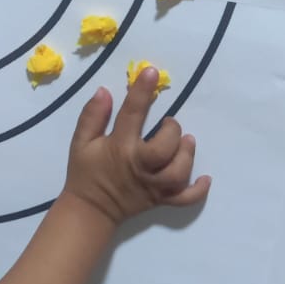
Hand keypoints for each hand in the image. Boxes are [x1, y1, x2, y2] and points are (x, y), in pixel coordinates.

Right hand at [64, 72, 210, 224]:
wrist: (90, 211)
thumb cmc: (85, 173)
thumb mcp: (80, 142)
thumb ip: (92, 116)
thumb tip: (104, 91)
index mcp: (120, 148)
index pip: (132, 114)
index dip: (141, 91)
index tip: (151, 72)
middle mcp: (140, 167)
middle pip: (165, 148)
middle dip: (172, 131)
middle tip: (169, 124)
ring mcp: (153, 186)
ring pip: (178, 172)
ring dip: (187, 155)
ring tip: (186, 143)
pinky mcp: (161, 200)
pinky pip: (184, 199)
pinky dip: (198, 190)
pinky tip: (204, 178)